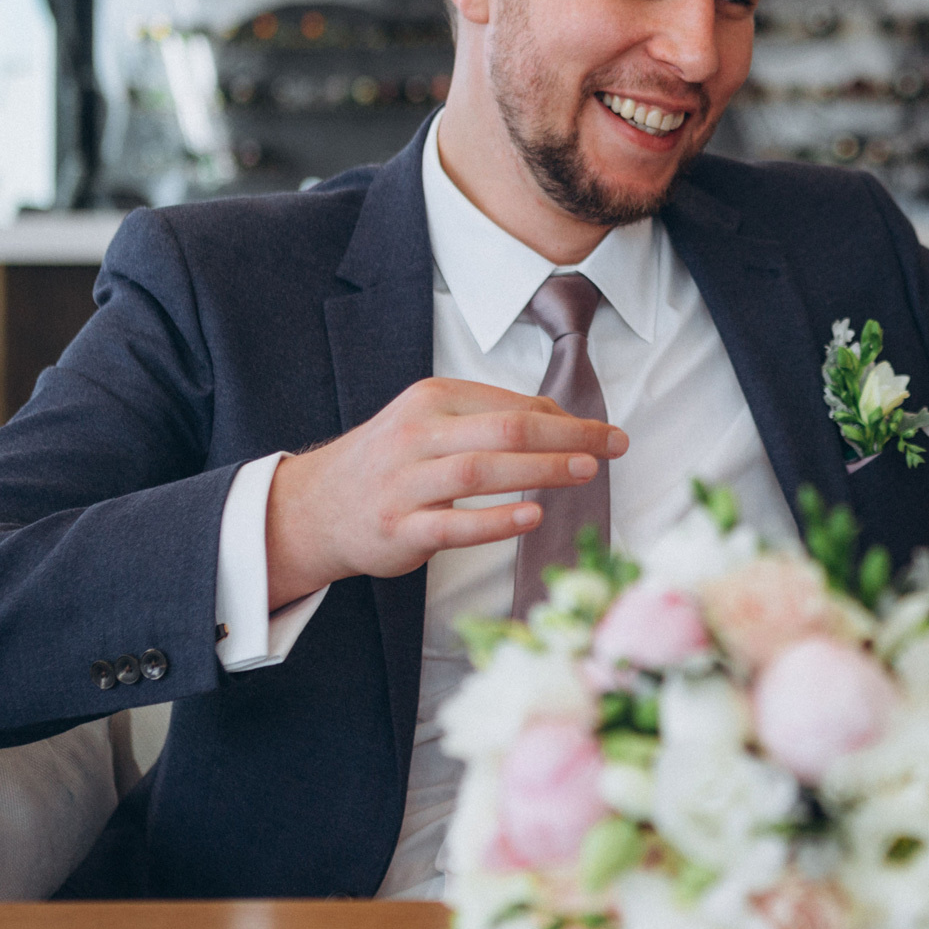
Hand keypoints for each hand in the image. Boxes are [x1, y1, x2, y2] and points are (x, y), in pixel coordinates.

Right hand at [265, 378, 627, 608]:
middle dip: (567, 436)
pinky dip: (495, 520)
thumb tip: (561, 415)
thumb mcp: (433, 422)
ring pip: (480, 471)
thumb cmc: (390, 462)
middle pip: (504, 429)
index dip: (566, 418)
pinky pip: (453, 524)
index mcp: (431, 400)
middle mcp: (417, 435)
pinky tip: (531, 515)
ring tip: (586, 472)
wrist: (316, 507)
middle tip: (613, 446)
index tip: (606, 433)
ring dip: (540, 470)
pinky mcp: (399, 528)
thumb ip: (491, 417)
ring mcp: (406, 483)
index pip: (510, 403)